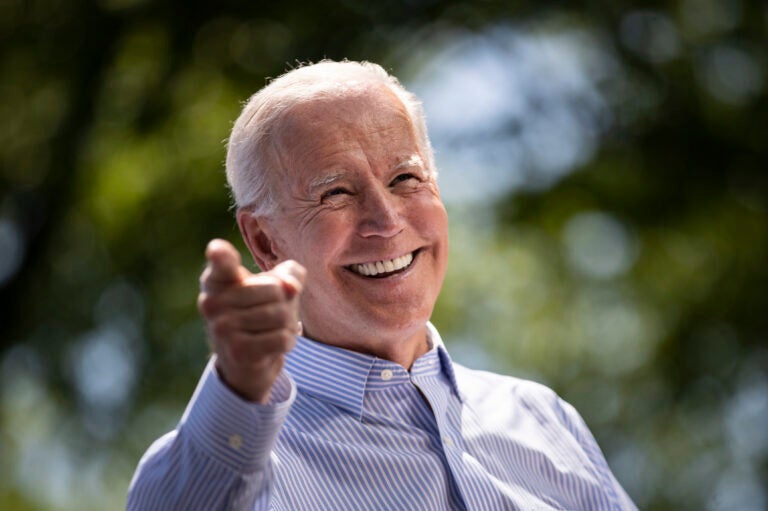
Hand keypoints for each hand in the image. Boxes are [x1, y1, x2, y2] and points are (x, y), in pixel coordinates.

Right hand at [197, 239, 305, 402]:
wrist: (245, 361)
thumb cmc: (260, 312)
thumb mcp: (276, 286)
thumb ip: (290, 275)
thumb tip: (291, 287)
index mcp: (217, 280)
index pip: (220, 262)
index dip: (220, 254)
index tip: (217, 250)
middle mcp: (212, 303)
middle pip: (276, 290)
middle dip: (285, 304)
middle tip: (270, 315)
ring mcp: (222, 329)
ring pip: (281, 316)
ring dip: (287, 325)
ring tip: (271, 330)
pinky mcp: (238, 352)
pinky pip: (282, 338)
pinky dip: (287, 342)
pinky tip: (272, 346)